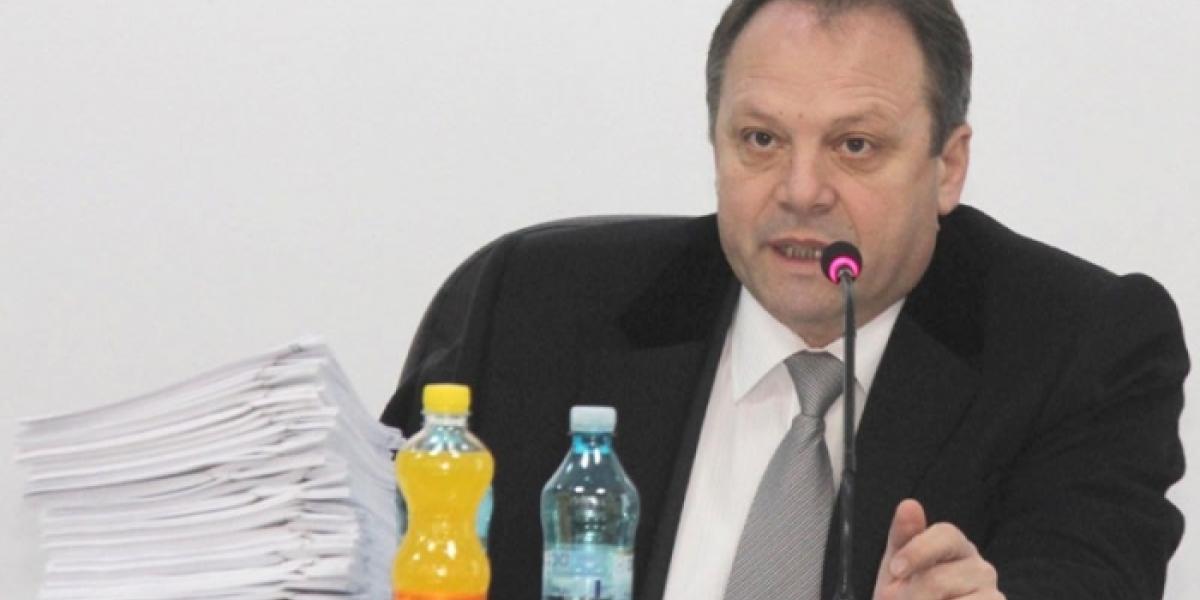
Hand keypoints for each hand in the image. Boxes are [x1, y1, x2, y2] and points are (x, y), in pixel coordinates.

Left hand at [873, 499, 1003, 599]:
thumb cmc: (907, 594)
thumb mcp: (897, 567)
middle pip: (938, 579)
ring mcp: (992, 593)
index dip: (918, 551)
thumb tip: (909, 504)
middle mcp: (980, 567)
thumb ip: (903, 538)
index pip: (946, 534)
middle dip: (912, 595)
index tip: (895, 570)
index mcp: (955, 546)